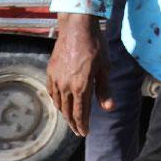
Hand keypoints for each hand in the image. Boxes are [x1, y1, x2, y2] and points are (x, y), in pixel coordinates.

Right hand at [46, 13, 114, 135]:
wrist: (77, 27)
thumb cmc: (95, 46)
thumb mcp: (104, 68)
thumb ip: (104, 89)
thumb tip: (109, 108)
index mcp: (81, 86)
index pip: (80, 113)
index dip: (83, 125)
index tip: (85, 133)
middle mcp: (66, 85)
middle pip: (68, 111)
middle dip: (73, 123)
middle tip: (78, 131)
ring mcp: (56, 78)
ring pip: (58, 103)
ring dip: (64, 113)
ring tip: (70, 119)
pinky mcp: (51, 71)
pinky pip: (52, 91)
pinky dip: (56, 101)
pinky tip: (59, 102)